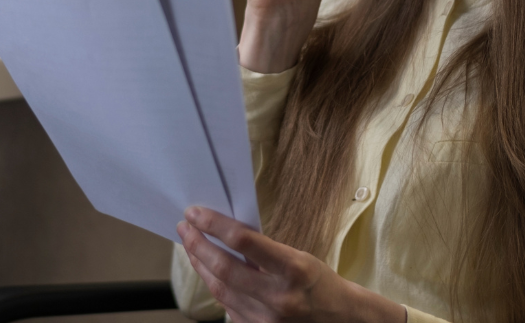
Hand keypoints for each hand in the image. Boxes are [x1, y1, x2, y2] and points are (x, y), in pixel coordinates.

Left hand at [178, 207, 405, 322]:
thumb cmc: (319, 283)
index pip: (244, 241)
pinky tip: (208, 271)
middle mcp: (279, 298)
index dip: (214, 224)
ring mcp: (266, 320)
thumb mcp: (299, 257)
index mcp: (294, 270)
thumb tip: (224, 232)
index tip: (195, 212)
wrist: (340, 320)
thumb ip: (263, 249)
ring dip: (200, 265)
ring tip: (190, 245)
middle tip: (184, 227)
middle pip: (224, 269)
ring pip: (220, 290)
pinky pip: (227, 308)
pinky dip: (215, 287)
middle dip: (198, 245)